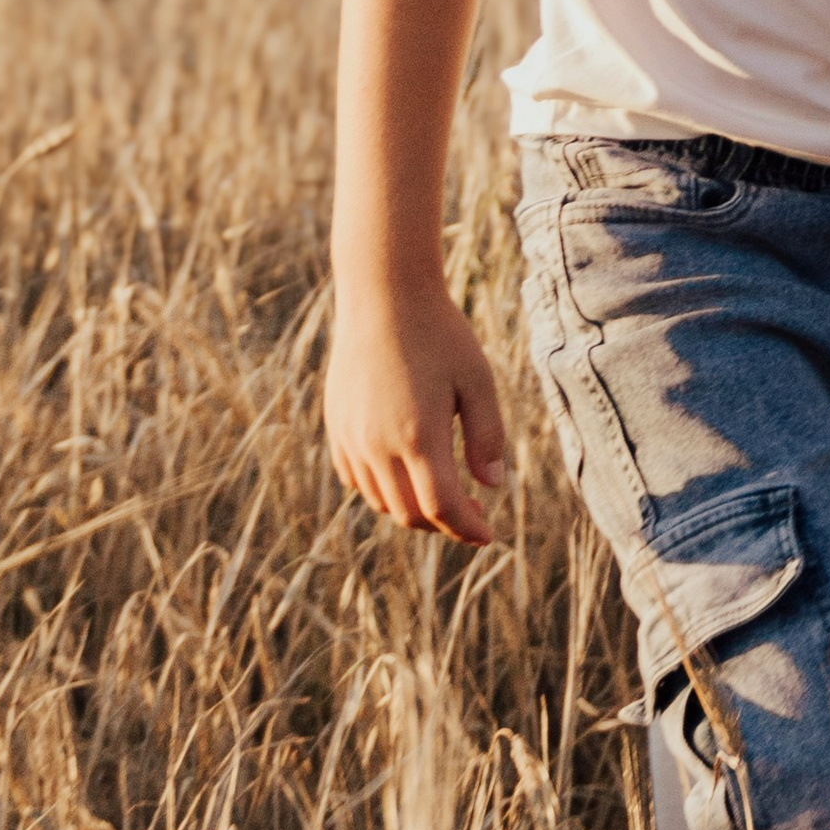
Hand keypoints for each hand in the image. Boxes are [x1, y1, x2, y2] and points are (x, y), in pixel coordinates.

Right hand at [326, 293, 508, 545]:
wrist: (383, 295)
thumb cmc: (440, 333)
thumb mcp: (477, 380)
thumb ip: (487, 436)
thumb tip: (493, 486)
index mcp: (417, 436)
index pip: (441, 507)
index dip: (467, 529)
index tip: (489, 535)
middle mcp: (376, 445)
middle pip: (409, 514)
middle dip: (444, 524)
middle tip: (474, 514)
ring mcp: (350, 437)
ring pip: (380, 502)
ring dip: (413, 510)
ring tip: (445, 493)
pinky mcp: (336, 426)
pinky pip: (355, 478)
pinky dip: (382, 491)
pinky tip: (407, 474)